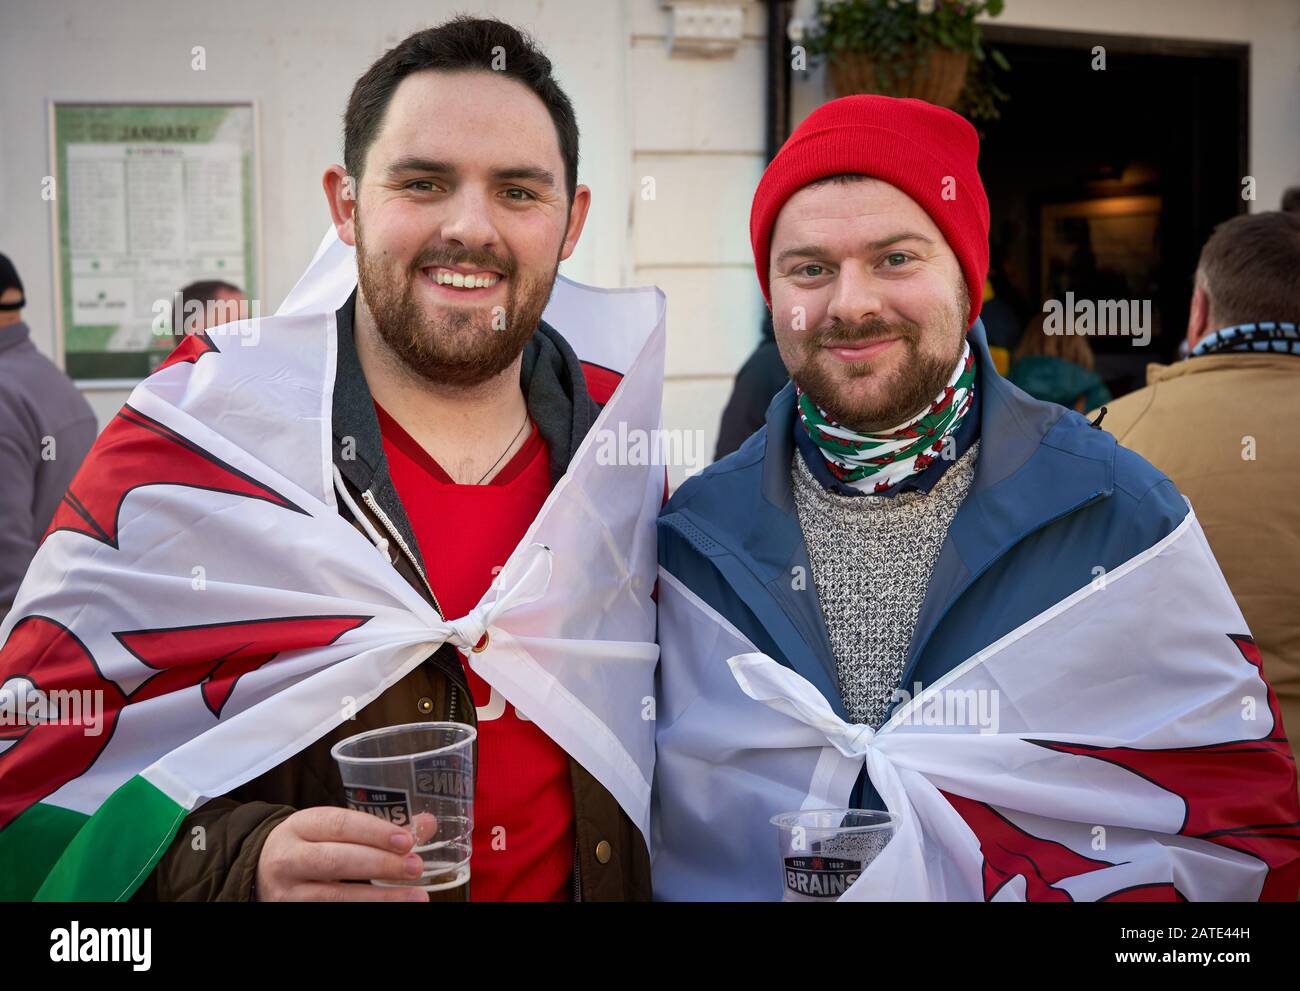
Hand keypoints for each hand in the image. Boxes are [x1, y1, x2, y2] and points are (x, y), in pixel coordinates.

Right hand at [255, 807, 437, 901]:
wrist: (261, 870)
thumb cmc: (310, 844)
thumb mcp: (334, 827)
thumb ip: (378, 826)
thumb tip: (425, 824)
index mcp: (301, 825)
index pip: (339, 824)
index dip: (374, 832)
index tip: (407, 841)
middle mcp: (289, 857)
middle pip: (336, 861)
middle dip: (380, 864)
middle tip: (416, 868)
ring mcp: (289, 891)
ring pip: (334, 896)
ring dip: (379, 898)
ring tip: (416, 897)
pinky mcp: (292, 912)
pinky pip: (331, 912)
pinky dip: (363, 911)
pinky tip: (391, 910)